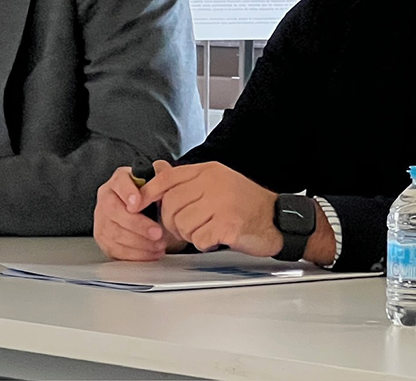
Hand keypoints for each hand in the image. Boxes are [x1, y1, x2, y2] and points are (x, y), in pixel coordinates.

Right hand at [94, 165, 182, 260]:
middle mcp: (107, 197)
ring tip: (160, 244)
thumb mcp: (160, 183)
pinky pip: (116, 250)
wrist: (148, 215)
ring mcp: (102, 219)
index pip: (120, 182)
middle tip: (158, 232)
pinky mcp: (103, 239)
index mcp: (120, 180)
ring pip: (114, 232)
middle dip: (137, 224)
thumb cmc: (152, 198)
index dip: (128, 192)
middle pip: (113, 210)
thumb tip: (167, 176)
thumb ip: (163, 177)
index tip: (138, 203)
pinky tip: (151, 252)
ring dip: (140, 242)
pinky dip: (136, 254)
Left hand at [138, 160, 282, 258]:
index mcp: (208, 171)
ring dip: (191, 235)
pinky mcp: (228, 224)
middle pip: (170, 206)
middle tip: (190, 227)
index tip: (136, 204)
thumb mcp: (218, 183)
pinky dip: (205, 244)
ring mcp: (221, 203)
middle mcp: (213, 183)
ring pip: (182, 225)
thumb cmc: (248, 204)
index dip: (148, 192)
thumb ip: (190, 182)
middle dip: (173, 223)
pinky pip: (198, 240)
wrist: (279, 220)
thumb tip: (157, 178)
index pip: (168, 178)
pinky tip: (218, 237)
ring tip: (208, 230)